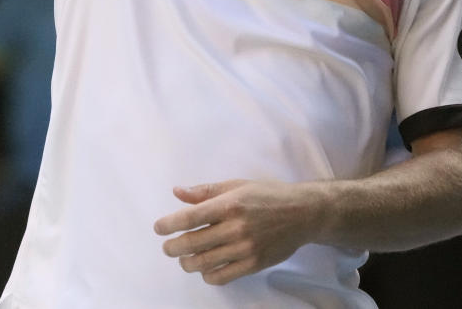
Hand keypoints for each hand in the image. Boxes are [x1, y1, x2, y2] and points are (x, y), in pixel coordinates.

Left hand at [154, 179, 322, 284]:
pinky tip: (205, 268)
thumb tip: (177, 192)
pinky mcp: (253, 264)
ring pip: (203, 263)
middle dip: (172, 247)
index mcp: (230, 204)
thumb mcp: (237, 185)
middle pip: (192, 243)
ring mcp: (245, 248)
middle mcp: (236, 227)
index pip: (190, 217)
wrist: (302, 213)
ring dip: (187, 263)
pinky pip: (222, 277)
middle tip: (167, 247)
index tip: (159, 228)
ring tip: (185, 258)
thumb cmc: (268, 195)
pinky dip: (207, 275)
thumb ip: (206, 191)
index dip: (169, 224)